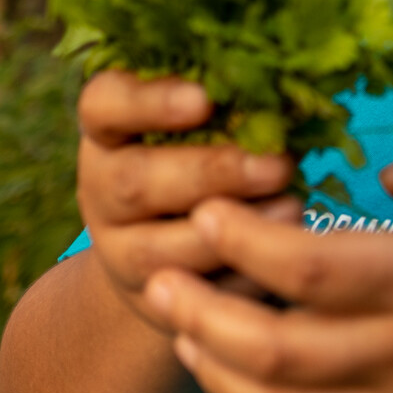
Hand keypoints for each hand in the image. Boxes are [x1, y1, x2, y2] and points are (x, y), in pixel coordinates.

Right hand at [76, 71, 294, 331]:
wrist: (172, 246)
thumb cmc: (202, 156)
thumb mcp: (204, 124)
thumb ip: (229, 105)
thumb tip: (290, 91)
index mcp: (108, 131)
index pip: (103, 104)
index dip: (148, 101)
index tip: (205, 98)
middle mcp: (101, 190)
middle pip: (133, 181)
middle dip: (212, 172)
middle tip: (277, 164)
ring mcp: (118, 251)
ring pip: (156, 250)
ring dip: (230, 231)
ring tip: (292, 208)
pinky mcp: (152, 301)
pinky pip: (191, 297)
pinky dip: (239, 280)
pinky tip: (282, 260)